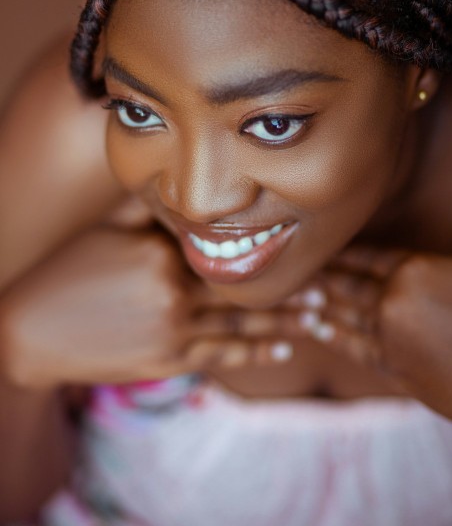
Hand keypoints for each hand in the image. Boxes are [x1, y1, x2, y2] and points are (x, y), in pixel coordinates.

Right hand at [0, 226, 309, 389]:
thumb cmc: (67, 272)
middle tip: (329, 288)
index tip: (298, 244)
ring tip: (318, 318)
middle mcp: (175, 292)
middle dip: (288, 290)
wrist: (31, 329)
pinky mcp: (168, 359)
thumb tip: (177, 184)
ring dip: (285, 323)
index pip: (223, 249)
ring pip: (241, 325)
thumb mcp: (107, 229)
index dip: (263, 248)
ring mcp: (173, 330)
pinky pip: (221, 355)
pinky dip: (254, 353)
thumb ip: (148, 211)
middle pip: (242, 289)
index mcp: (162, 254)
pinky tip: (282, 351)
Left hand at [298, 171, 451, 430]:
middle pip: (349, 284)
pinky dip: (336, 337)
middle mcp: (395, 302)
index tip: (319, 243)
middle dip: (321, 275)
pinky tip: (319, 329)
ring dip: (320, 304)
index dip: (345, 251)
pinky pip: (356, 349)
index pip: (370, 256)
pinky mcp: (395, 371)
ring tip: (294, 296)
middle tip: (290, 268)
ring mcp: (391, 338)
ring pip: (346, 316)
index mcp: (416, 271)